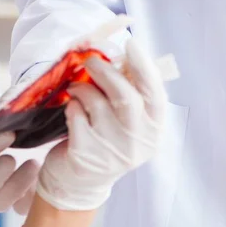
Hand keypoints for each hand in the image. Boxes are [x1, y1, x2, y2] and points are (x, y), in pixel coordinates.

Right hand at [0, 63, 51, 214]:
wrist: (50, 131)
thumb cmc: (30, 119)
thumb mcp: (19, 113)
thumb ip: (13, 109)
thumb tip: (14, 102)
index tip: (9, 134)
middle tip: (12, 159)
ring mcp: (0, 191)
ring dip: (13, 188)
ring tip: (34, 165)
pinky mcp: (20, 203)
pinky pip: (21, 210)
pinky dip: (32, 199)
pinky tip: (44, 181)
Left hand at [36, 39, 166, 210]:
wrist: (78, 183)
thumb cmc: (103, 141)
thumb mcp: (124, 123)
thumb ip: (128, 95)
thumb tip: (120, 57)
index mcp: (153, 129)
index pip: (155, 93)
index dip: (144, 66)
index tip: (130, 43)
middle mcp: (137, 142)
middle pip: (126, 97)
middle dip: (106, 72)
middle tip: (90, 60)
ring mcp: (112, 151)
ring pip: (97, 104)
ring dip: (83, 88)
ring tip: (75, 87)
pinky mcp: (86, 155)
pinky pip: (76, 117)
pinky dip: (71, 106)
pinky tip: (70, 107)